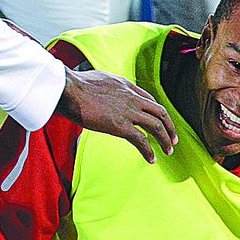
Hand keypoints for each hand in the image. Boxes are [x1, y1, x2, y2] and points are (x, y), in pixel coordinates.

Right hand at [57, 69, 176, 162]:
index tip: (161, 121)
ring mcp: (128, 112)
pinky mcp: (120, 125)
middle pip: (160, 113)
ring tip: (168, 151)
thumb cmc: (73, 85)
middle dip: (169, 127)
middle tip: (173, 139)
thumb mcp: (98, 80)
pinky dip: (149, 151)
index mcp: (126, 86)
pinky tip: (151, 159)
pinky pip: (141, 140)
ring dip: (165, 140)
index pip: (150, 100)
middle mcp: (132, 97)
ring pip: (156, 126)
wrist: (66, 88)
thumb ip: (108, 88)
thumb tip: (103, 93)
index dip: (159, 113)